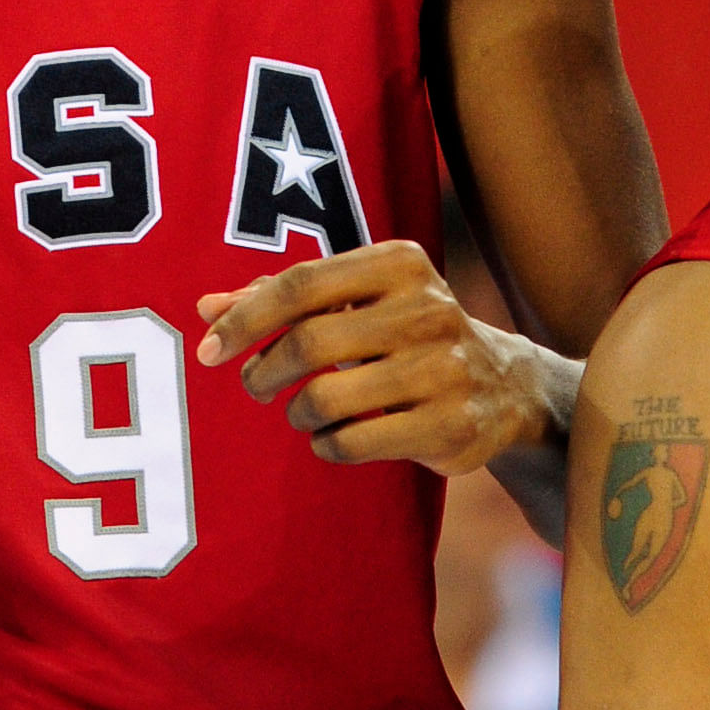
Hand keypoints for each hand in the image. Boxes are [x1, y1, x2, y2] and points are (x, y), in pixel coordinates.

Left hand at [194, 239, 545, 473]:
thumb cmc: (404, 334)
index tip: (208, 350)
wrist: (504, 385)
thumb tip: (205, 309)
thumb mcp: (355, 300)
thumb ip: (282, 299)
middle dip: (265, 371)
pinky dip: (327, 445)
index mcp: (400, 264)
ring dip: (298, 413)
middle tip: (256, 386)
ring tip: (302, 413)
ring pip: (327, 398)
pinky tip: (331, 438)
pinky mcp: (451, 426)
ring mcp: (444, 369)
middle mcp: (428, 309)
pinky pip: (355, 442)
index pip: (302, 284)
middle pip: (309, 342)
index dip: (246, 319)